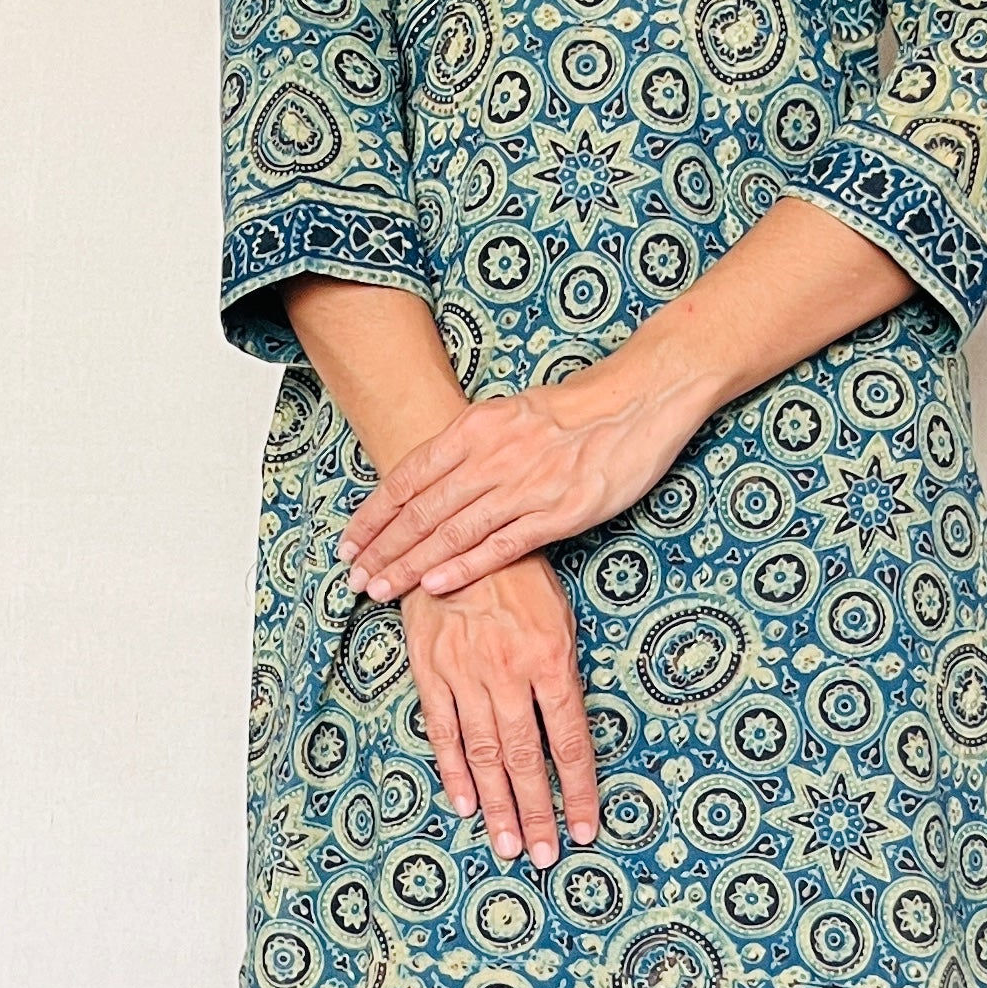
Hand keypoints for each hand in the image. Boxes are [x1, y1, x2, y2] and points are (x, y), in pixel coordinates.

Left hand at [342, 373, 701, 603]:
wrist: (637, 398)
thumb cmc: (576, 408)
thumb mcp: (510, 412)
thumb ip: (472, 443)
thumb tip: (434, 474)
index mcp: (475, 427)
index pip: (408, 477)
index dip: (373, 514)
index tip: (349, 543)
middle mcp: (492, 456)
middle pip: (421, 510)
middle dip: (382, 548)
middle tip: (354, 577)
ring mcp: (525, 485)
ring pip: (452, 531)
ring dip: (411, 564)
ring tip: (380, 588)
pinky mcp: (558, 512)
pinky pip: (502, 545)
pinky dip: (465, 567)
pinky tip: (436, 585)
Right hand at [404, 557, 599, 864]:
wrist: (455, 536)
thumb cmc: (518, 578)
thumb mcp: (559, 616)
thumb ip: (563, 675)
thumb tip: (569, 735)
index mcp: (551, 658)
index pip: (571, 740)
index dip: (580, 789)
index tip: (586, 827)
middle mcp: (510, 672)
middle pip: (528, 757)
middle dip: (538, 811)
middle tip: (546, 855)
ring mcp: (466, 674)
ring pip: (486, 753)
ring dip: (499, 805)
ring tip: (510, 845)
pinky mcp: (430, 671)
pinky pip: (443, 731)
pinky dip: (454, 772)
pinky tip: (466, 805)